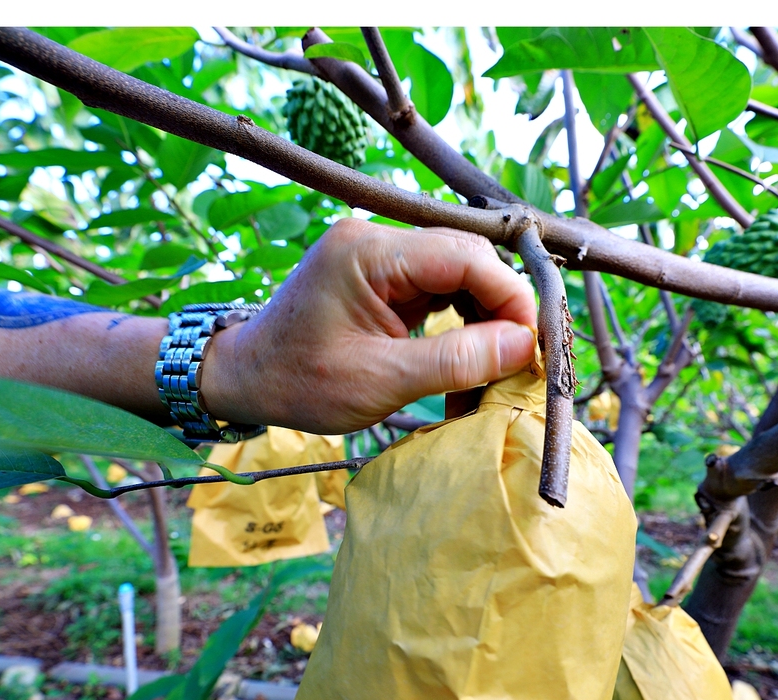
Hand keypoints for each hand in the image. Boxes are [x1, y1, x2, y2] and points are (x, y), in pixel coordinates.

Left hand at [202, 219, 537, 433]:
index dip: (510, 298)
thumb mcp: (380, 380)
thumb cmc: (298, 382)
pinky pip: (441, 291)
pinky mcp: (384, 277)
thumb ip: (456, 360)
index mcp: (368, 250)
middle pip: (468, 259)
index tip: (532, 347)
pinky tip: (469, 363)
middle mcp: (377, 239)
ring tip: (495, 370)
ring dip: (485, 321)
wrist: (244, 379)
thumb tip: (524, 344)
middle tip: (520, 363)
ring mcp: (381, 256)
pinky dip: (462, 326)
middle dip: (501, 310)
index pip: (465, 256)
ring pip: (461, 275)